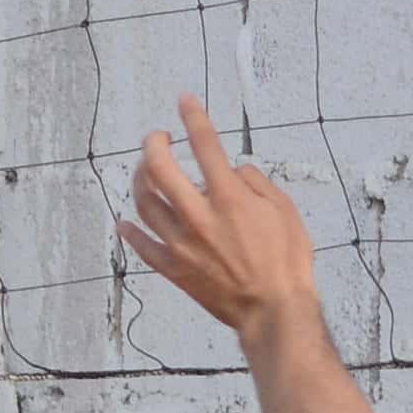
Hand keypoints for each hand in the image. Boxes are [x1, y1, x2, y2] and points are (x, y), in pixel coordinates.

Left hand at [120, 97, 327, 342]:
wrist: (273, 310)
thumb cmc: (286, 262)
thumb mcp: (284, 210)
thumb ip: (255, 183)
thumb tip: (233, 171)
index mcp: (229, 198)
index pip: (205, 145)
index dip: (193, 117)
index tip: (185, 101)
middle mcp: (199, 216)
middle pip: (159, 167)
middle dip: (154, 143)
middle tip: (158, 137)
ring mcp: (181, 243)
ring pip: (144, 202)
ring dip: (140, 180)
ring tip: (145, 172)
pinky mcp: (173, 269)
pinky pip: (142, 245)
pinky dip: (131, 231)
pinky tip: (125, 221)